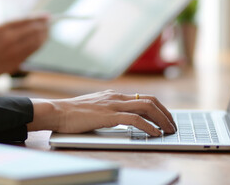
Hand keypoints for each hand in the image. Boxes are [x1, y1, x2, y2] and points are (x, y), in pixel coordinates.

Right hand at [0, 15, 48, 76]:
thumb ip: (15, 26)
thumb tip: (36, 21)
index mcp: (3, 28)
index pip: (27, 20)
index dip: (39, 18)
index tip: (48, 16)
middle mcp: (9, 39)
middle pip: (34, 30)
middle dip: (44, 27)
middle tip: (49, 25)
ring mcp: (13, 51)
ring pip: (36, 42)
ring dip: (44, 37)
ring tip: (47, 33)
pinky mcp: (17, 61)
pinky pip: (33, 51)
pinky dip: (39, 45)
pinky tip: (41, 42)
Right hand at [28, 90, 176, 135]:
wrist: (56, 111)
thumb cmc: (70, 114)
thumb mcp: (93, 109)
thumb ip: (106, 110)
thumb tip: (118, 118)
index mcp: (113, 95)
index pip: (143, 98)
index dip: (158, 108)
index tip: (165, 119)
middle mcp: (116, 97)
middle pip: (150, 101)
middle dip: (165, 113)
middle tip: (173, 126)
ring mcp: (113, 105)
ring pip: (147, 108)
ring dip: (162, 120)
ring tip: (169, 131)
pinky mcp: (109, 116)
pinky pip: (135, 120)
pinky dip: (148, 127)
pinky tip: (154, 134)